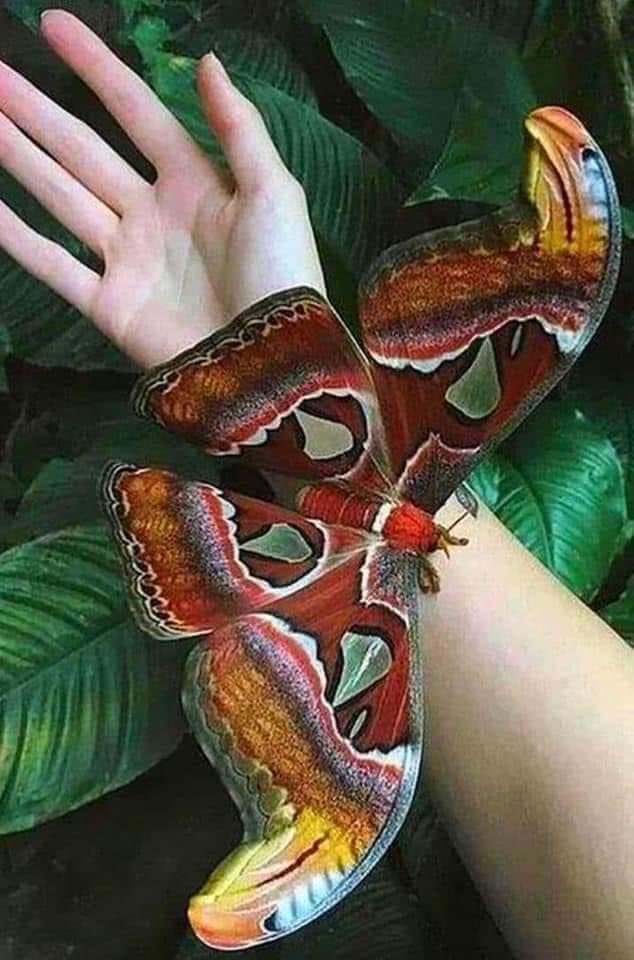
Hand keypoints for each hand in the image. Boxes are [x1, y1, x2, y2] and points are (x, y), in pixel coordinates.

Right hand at [0, 10, 324, 367]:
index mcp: (195, 182)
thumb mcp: (273, 191)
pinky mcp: (110, 306)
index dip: (97, 69)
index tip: (54, 26)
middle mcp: (153, 214)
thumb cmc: (282, 275)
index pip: (135, 112)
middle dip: (37, 110)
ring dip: (19, 156)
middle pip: (84, 150)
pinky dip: (17, 237)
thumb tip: (207, 62)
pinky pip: (53, 265)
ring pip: (60, 196)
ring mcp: (128, 260)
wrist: (273, 362)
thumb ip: (238, 127)